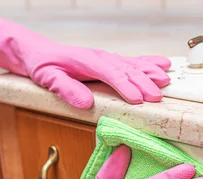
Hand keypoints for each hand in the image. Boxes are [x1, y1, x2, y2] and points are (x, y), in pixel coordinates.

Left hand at [0, 10, 170, 108]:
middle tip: (156, 97)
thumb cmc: (42, 65)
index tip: (137, 99)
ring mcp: (107, 58)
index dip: (125, 86)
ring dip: (150, 73)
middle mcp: (101, 57)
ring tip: (165, 81)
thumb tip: (84, 102)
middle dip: (143, 83)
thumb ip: (65, 89)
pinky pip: (133, 62)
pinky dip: (149, 63)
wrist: (38, 51)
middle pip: (126, 70)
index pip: (110, 74)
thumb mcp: (46, 78)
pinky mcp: (110, 61)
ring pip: (133, 65)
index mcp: (87, 61)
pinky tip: (164, 64)